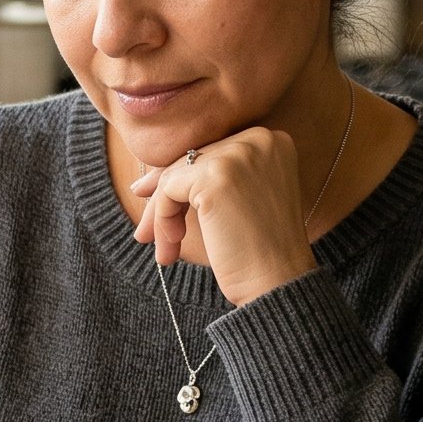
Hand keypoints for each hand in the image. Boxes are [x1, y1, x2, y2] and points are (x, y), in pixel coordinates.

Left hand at [128, 124, 319, 305]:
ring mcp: (237, 155)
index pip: (211, 153)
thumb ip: (205, 182)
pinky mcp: (215, 176)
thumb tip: (144, 183)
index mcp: (270, 142)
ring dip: (162, 215)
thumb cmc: (260, 251)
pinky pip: (168, 190)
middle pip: (191, 162)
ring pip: (175, 176)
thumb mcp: (236, 204)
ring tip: (165, 250)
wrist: (279, 281)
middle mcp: (258, 140)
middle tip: (145, 232)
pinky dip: (163, 218)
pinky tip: (173, 246)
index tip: (159, 206)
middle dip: (165, 199)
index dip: (184, 182)